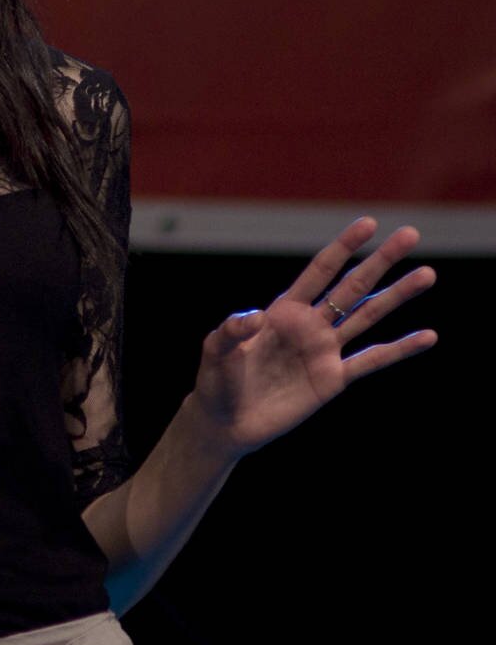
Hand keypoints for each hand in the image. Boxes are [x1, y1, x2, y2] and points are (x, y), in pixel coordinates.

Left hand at [190, 218, 436, 458]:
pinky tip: (428, 336)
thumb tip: (257, 317)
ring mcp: (324, 351)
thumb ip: (233, 329)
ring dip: (397, 295)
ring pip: (368, 316)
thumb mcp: (216, 349)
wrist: (226, 421)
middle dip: (380, 260)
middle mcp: (310, 325)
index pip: (319, 271)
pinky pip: (371, 361)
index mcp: (283, 309)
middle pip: (352, 286)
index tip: (368, 223)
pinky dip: (400, 349)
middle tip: (410, 234)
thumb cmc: (217, 379)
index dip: (343, 247)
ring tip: (427, 274)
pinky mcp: (332, 379)